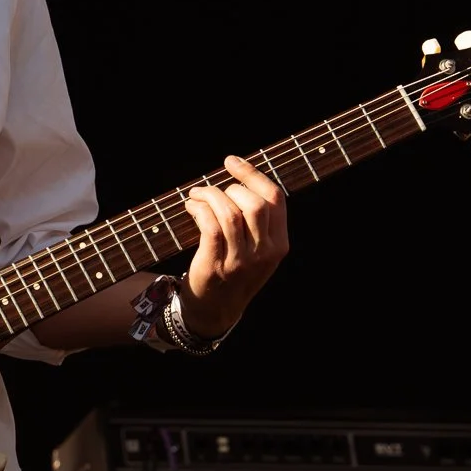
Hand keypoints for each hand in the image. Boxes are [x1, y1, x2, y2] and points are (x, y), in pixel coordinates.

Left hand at [181, 155, 289, 336]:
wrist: (215, 309)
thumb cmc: (233, 270)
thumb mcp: (257, 249)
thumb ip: (257, 220)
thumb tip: (238, 176)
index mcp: (279, 245)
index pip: (275, 199)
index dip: (252, 174)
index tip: (232, 161)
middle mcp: (264, 253)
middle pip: (254, 204)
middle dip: (230, 188)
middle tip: (212, 191)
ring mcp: (240, 261)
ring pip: (229, 212)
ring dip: (208, 195)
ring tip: (196, 195)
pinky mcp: (215, 265)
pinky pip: (209, 225)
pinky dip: (199, 209)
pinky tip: (191, 207)